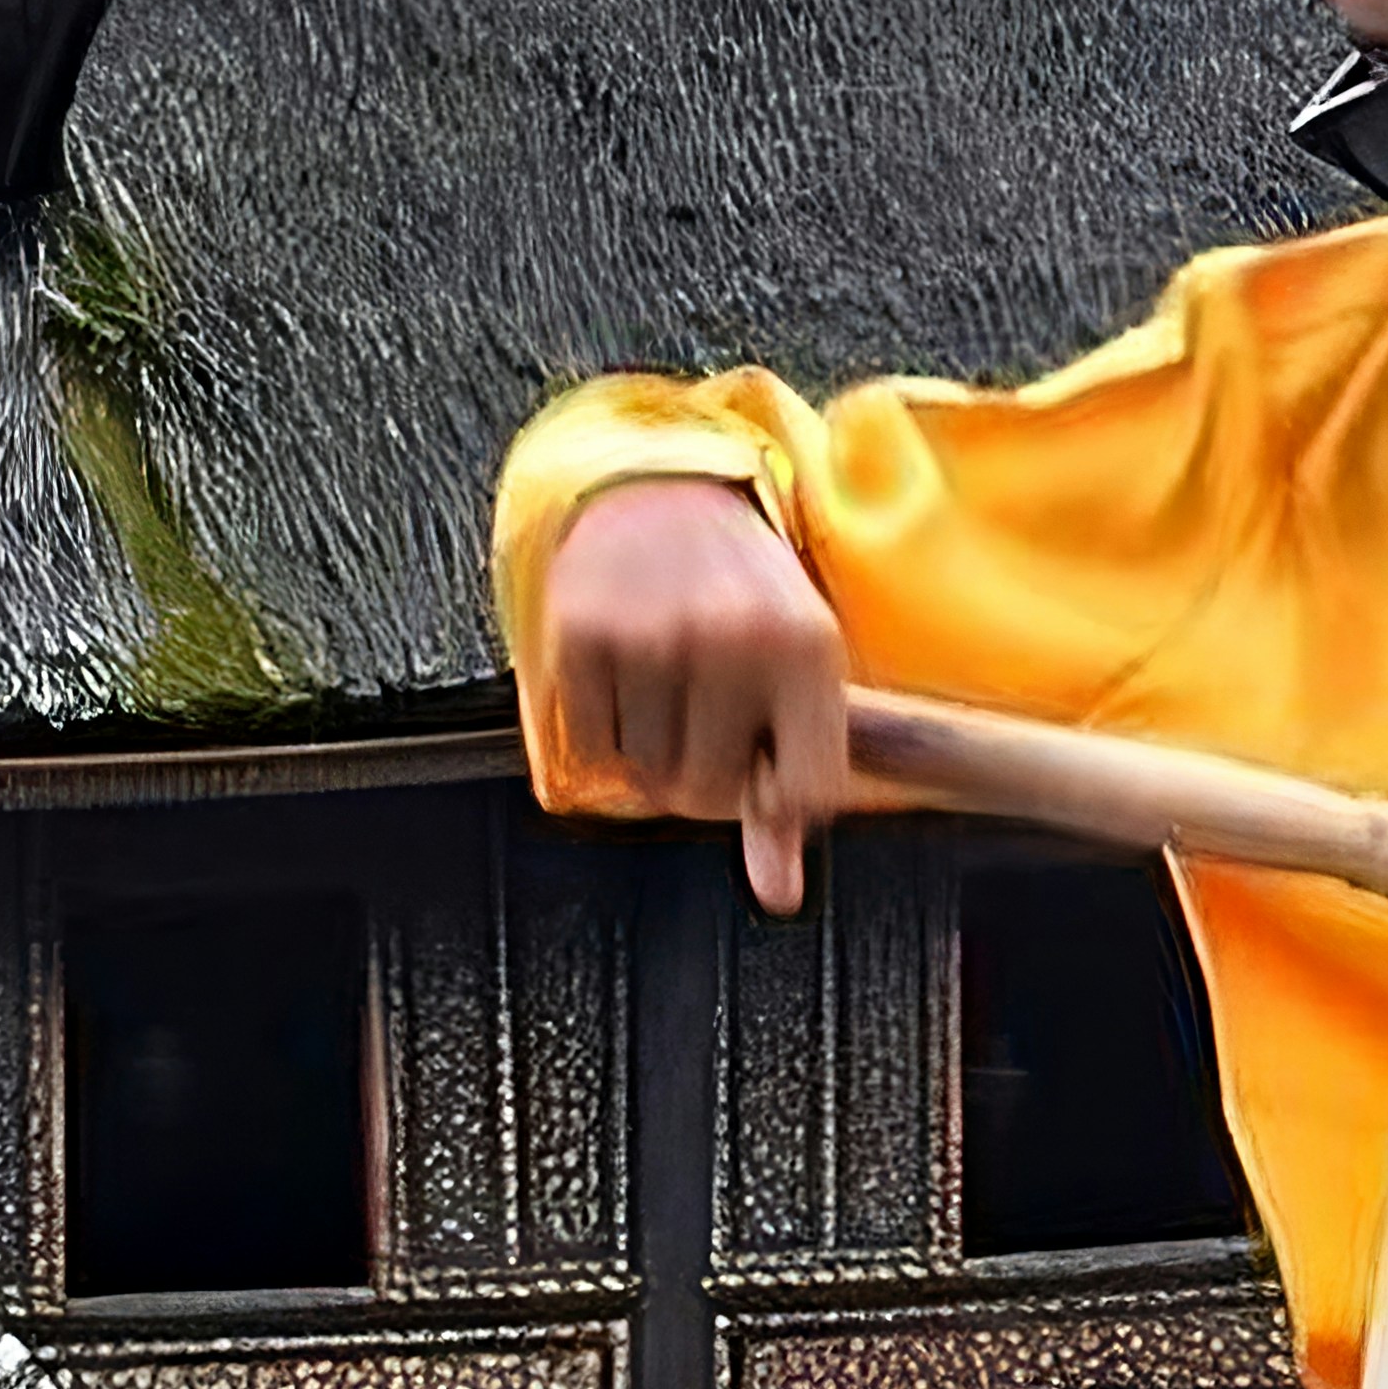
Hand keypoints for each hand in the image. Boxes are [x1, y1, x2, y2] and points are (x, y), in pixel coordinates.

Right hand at [528, 486, 853, 916]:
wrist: (662, 493)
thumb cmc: (742, 594)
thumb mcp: (796, 670)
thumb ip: (791, 787)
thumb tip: (777, 895)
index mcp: (806, 648)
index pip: (806, 796)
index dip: (778, 802)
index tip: (765, 770)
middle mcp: (732, 639)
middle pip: (710, 797)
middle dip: (704, 777)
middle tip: (706, 718)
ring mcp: (652, 635)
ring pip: (644, 780)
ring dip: (649, 757)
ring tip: (666, 690)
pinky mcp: (580, 634)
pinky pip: (587, 749)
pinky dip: (600, 734)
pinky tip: (622, 681)